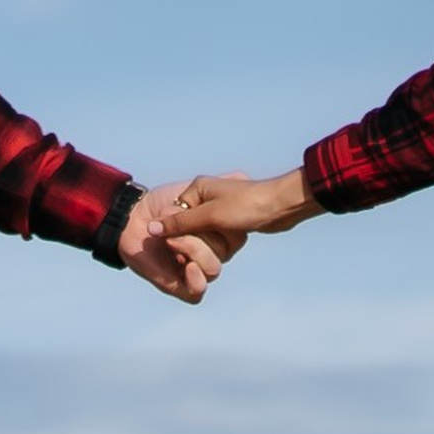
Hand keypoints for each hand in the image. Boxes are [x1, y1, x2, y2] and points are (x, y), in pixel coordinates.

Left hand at [119, 183, 238, 304]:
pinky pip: (197, 293)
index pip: (236, 237)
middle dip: (200, 234)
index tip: (202, 209)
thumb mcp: (191, 190)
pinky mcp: (177, 284)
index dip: (222, 224)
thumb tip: (242, 177)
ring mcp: (194, 270)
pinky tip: (187, 265)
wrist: (131, 217)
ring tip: (172, 240)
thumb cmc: (161, 203)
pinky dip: (196, 280)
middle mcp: (209, 253)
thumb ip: (216, 184)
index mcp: (217, 235)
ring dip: (194, 250)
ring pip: (212, 270)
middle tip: (176, 223)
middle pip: (224, 254)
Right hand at [166, 168, 316, 246]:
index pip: (174, 216)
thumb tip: (151, 229)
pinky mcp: (229, 218)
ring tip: (227, 236)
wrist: (282, 206)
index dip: (179, 234)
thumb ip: (180, 224)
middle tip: (214, 238)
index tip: (185, 245)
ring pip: (202, 234)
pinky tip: (232, 239)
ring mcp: (218, 207)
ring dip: (211, 241)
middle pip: (187, 227)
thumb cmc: (247, 206)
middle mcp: (204, 196)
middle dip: (198, 238)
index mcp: (196, 189)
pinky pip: (215, 235)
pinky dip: (220, 242)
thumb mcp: (210, 217)